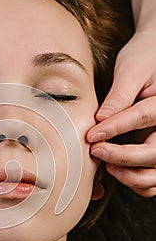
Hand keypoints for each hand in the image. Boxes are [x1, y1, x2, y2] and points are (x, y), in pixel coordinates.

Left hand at [87, 28, 155, 196]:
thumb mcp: (131, 69)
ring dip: (130, 176)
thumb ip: (119, 95)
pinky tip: (115, 170)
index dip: (115, 128)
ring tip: (106, 164)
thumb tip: (101, 119)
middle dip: (123, 157)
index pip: (143, 118)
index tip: (91, 136)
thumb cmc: (145, 58)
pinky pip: (153, 181)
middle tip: (95, 151)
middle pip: (155, 153)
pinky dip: (135, 182)